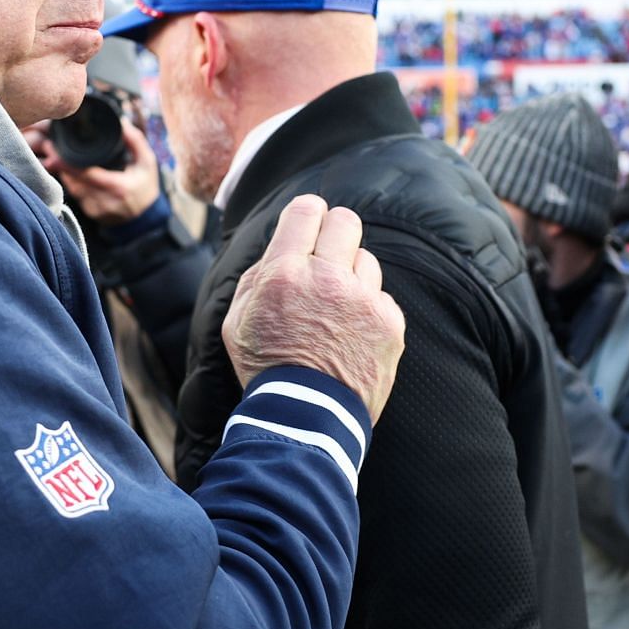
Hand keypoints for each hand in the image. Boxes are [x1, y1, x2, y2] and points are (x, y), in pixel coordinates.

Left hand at [24, 120, 162, 224]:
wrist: (145, 218)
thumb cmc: (145, 186)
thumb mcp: (147, 162)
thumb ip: (135, 141)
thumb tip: (122, 122)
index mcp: (118, 187)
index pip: (87, 175)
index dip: (68, 164)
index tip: (54, 152)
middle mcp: (104, 201)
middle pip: (74, 181)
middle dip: (60, 164)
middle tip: (49, 146)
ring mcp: (95, 209)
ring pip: (73, 187)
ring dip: (64, 172)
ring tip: (55, 154)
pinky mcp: (90, 213)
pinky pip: (76, 194)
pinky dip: (72, 182)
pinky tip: (67, 169)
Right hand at [222, 194, 405, 424]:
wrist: (306, 418)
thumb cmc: (265, 368)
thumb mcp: (237, 319)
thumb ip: (258, 275)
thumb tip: (282, 243)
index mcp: (284, 272)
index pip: (306, 209)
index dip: (307, 214)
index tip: (308, 225)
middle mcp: (327, 278)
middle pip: (345, 221)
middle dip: (334, 233)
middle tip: (325, 256)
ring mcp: (363, 300)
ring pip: (365, 259)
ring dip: (350, 276)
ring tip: (335, 308)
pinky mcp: (390, 323)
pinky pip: (382, 296)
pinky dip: (369, 309)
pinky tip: (351, 333)